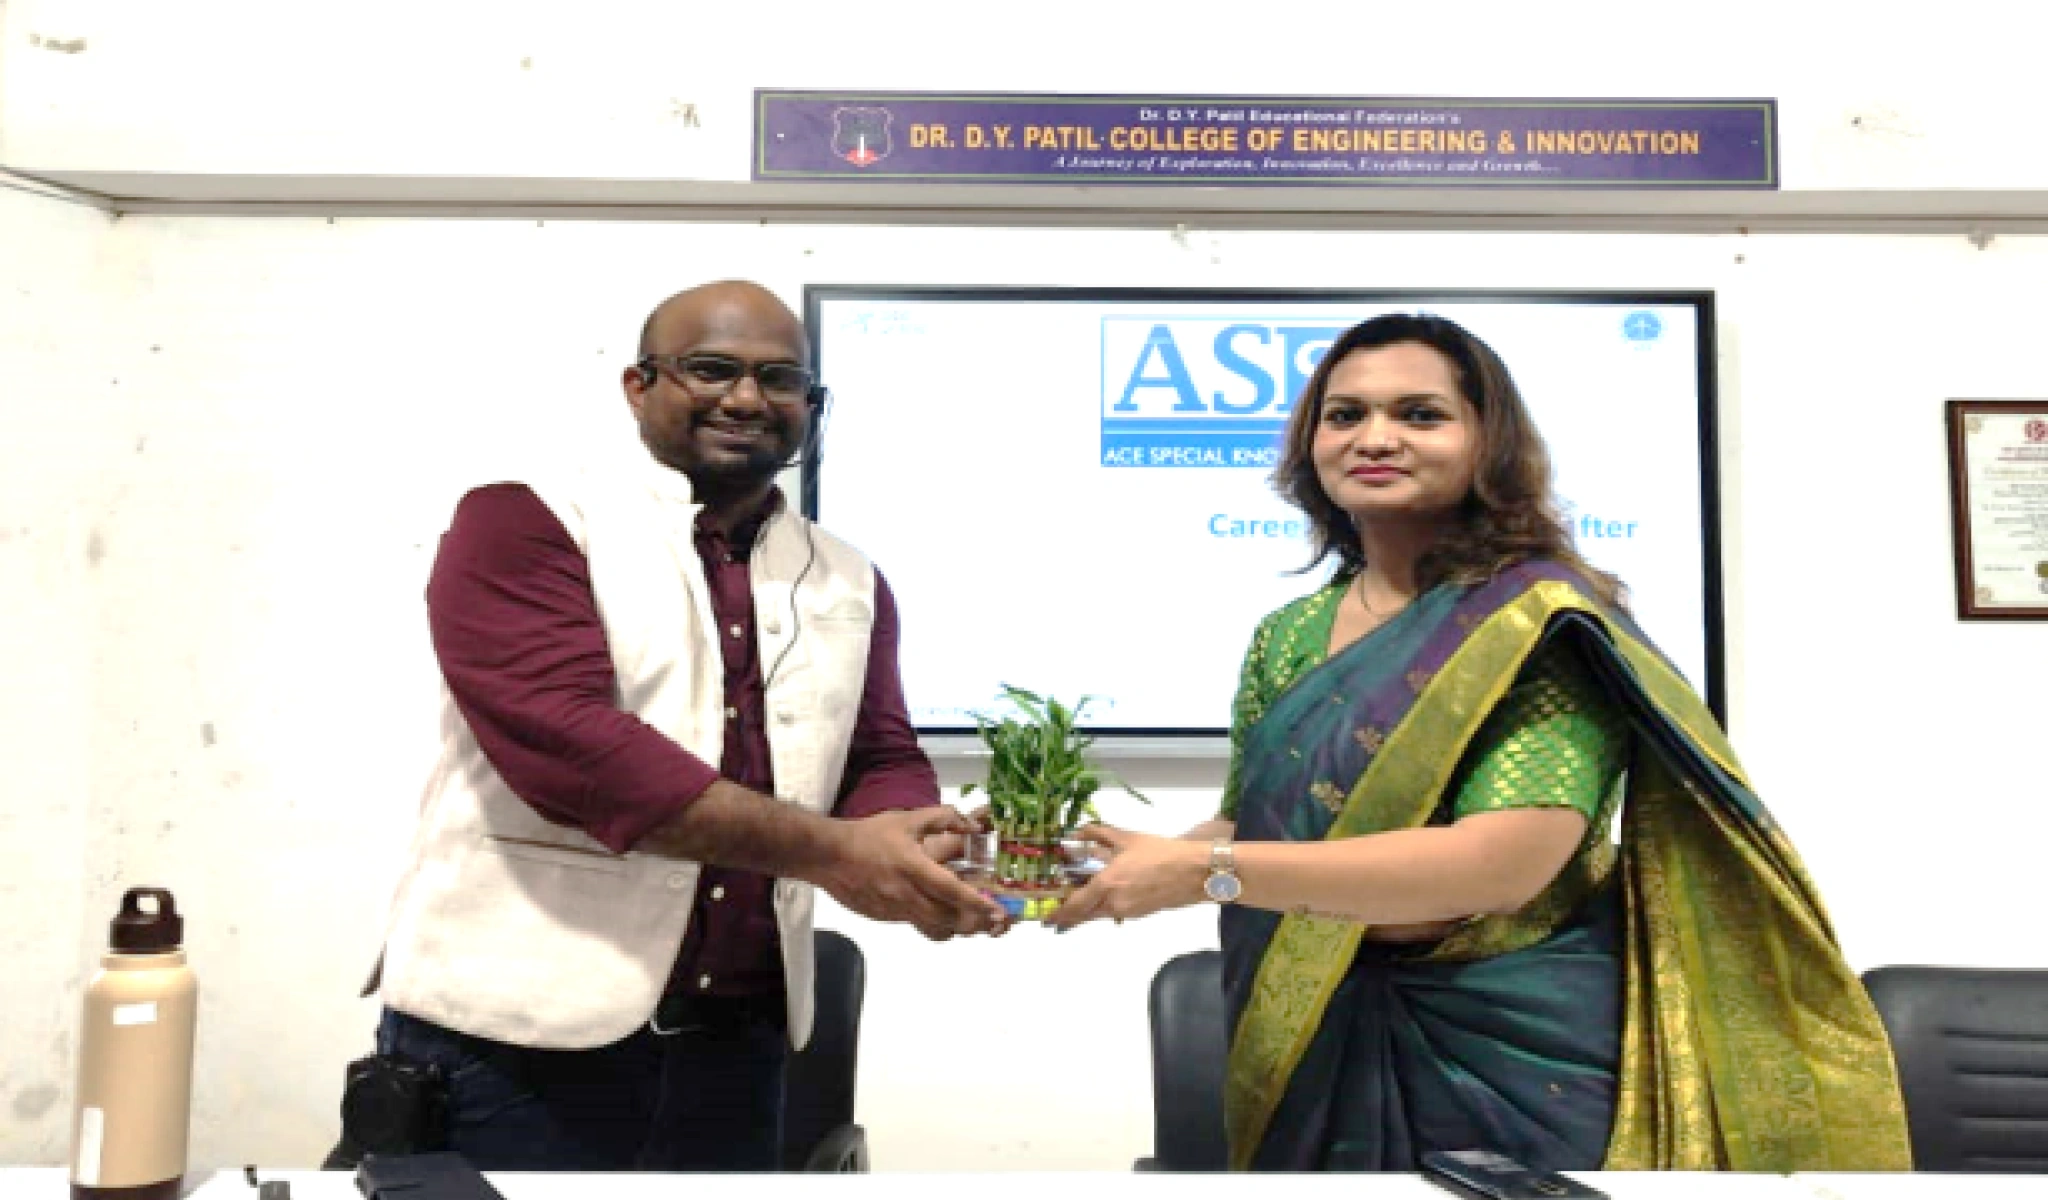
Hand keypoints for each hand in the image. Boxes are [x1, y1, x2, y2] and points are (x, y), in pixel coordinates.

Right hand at [819, 807, 1007, 940]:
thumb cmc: (870, 835)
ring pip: (933, 928)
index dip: (977, 903)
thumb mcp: (908, 819)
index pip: (952, 890)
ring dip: (956, 928)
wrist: (828, 856)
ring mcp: (895, 910)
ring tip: (972, 923)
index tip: (998, 910)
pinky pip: (915, 925)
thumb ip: (943, 818)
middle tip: (994, 922)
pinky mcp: (885, 918)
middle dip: (975, 923)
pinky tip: (939, 914)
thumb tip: (972, 825)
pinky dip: (933, 924)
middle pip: (948, 919)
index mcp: (914, 868)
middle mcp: (907, 894)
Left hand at [1046, 824, 1207, 930]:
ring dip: (1091, 907)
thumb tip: (1078, 832)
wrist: (1194, 871)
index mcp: (1107, 884)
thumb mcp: (1127, 838)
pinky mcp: (1140, 914)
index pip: (1076, 905)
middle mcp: (1114, 903)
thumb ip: (1099, 834)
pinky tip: (1113, 891)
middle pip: (1085, 914)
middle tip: (1060, 907)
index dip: (1060, 913)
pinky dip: (1108, 904)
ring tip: (1086, 893)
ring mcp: (1128, 912)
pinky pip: (1116, 911)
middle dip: (1072, 913)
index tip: (1048, 918)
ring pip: (1101, 913)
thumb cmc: (1160, 852)